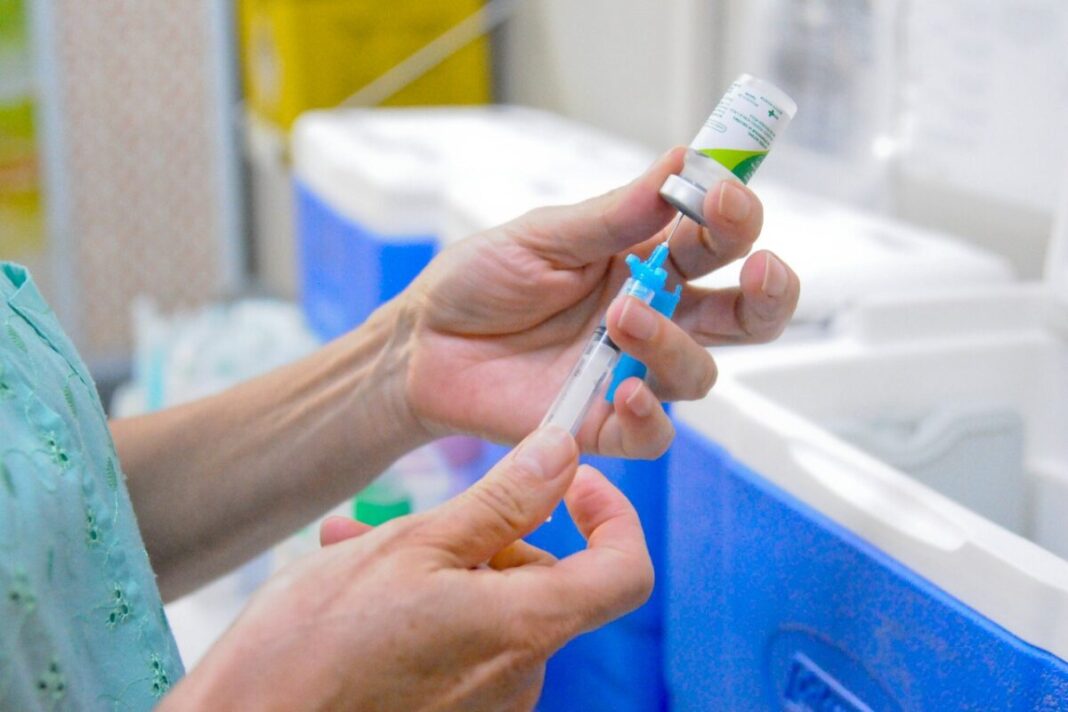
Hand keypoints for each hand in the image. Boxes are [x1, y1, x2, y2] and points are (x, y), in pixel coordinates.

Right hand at [162, 426, 651, 710]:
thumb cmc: (314, 647)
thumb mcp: (412, 548)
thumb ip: (501, 500)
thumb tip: (564, 451)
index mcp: (525, 629)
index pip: (625, 571)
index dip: (612, 516)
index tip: (573, 482)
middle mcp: (519, 677)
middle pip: (539, 580)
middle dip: (482, 536)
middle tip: (406, 517)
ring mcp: (485, 706)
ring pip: (489, 604)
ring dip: (438, 565)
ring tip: (356, 548)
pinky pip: (460, 642)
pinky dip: (425, 606)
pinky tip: (358, 588)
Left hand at [398, 147, 799, 457]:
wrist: (424, 342)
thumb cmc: (481, 280)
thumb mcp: (544, 235)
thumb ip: (615, 214)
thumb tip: (683, 161)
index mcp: (645, 263)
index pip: (716, 244)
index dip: (736, 220)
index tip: (726, 192)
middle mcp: (652, 319)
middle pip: (742, 316)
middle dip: (769, 292)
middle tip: (759, 268)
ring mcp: (629, 373)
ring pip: (699, 374)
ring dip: (675, 344)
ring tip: (624, 316)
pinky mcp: (598, 425)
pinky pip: (652, 435)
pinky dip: (651, 417)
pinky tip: (625, 393)